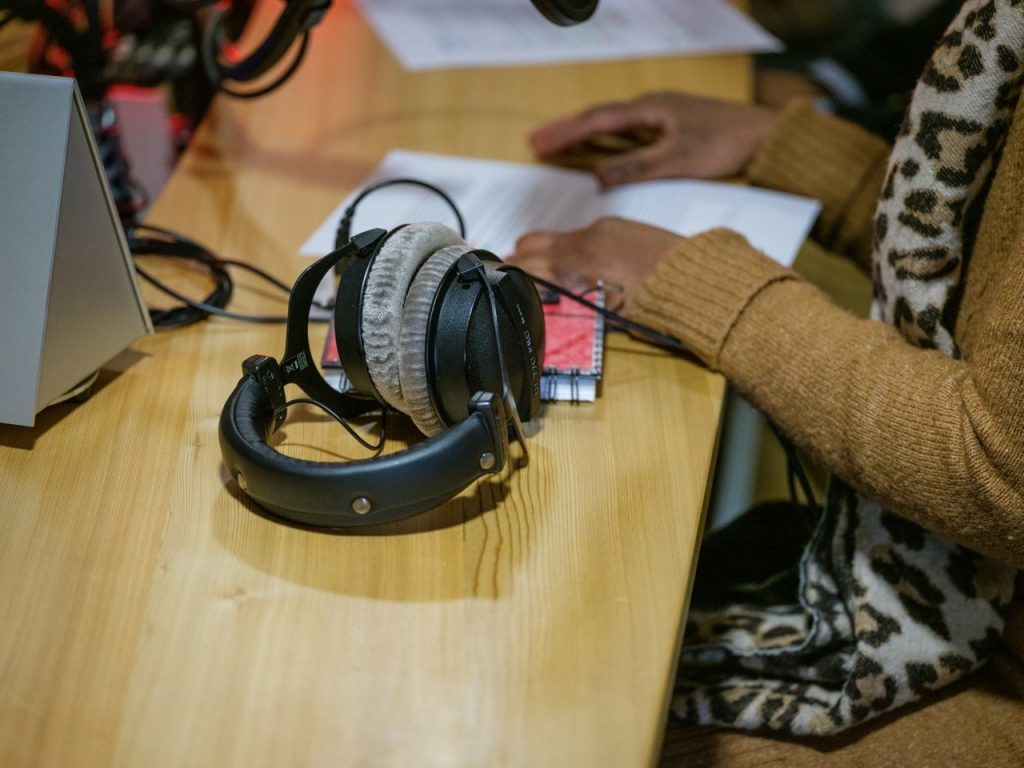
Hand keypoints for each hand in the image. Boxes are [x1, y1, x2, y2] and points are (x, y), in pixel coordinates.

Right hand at [508, 217, 680, 312]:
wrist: (702, 278)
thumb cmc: (661, 301)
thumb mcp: (613, 312)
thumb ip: (577, 303)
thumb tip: (555, 304)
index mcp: (583, 260)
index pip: (533, 265)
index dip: (512, 275)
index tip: (499, 281)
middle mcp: (589, 237)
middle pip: (535, 243)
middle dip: (519, 259)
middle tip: (507, 274)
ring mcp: (604, 228)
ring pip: (557, 236)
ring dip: (541, 251)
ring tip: (529, 266)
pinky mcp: (618, 226)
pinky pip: (579, 234)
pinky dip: (566, 246)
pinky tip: (569, 261)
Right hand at [530, 91, 779, 186]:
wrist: (764, 137)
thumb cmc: (726, 143)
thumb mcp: (677, 160)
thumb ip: (636, 168)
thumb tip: (597, 176)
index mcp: (650, 109)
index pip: (597, 120)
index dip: (566, 132)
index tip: (539, 141)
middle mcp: (652, 107)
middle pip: (599, 118)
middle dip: (566, 130)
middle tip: (536, 140)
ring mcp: (661, 116)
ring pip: (612, 124)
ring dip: (583, 134)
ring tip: (557, 143)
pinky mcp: (670, 127)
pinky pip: (628, 131)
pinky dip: (606, 139)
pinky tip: (599, 146)